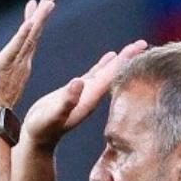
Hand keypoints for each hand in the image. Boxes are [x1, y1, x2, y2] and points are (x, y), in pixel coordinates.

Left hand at [0, 0, 55, 115]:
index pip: (30, 37)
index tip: (44, 4)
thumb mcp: (1, 82)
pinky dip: (23, 34)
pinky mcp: (5, 65)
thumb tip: (9, 71)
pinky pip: (16, 47)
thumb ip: (7, 75)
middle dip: (43, 13)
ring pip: (29, 36)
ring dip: (38, 19)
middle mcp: (21, 60)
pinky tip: (29, 23)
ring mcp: (15, 62)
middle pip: (34, 32)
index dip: (36, 20)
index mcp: (21, 63)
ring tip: (47, 3)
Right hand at [21, 40, 147, 150]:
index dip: (125, 61)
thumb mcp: (53, 114)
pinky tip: (111, 56)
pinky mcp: (78, 91)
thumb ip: (67, 100)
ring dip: (120, 60)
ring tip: (134, 47)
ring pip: (107, 72)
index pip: (112, 76)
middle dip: (128, 58)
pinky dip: (105, 64)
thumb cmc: (43, 128)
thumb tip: (78, 82)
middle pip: (114, 73)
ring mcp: (86, 93)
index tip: (139, 48)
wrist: (38, 138)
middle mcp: (92, 95)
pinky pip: (96, 74)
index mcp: (90, 98)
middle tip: (143, 42)